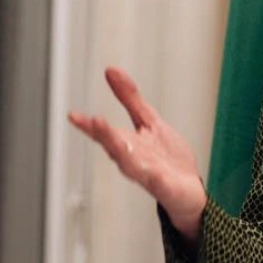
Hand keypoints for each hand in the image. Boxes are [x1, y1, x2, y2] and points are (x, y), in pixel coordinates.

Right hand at [69, 67, 206, 243]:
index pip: (106, 132)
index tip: (73, 115)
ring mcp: (149, 174)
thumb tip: (112, 71)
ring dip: (122, 153)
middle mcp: (133, 160)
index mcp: (128, 144)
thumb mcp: (148, 121)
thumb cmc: (165, 159)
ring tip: (115, 142)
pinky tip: (152, 173)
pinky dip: (155, 177)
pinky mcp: (166, 187)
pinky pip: (158, 182)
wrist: (188, 191)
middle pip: (114, 146)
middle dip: (103, 134)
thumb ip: (130, 99)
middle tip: (92, 121)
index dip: (90, 124)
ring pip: (131, 164)